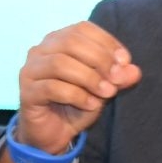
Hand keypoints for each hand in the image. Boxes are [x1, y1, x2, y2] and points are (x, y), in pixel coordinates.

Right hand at [15, 21, 141, 153]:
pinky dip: (77, 95)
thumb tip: (134, 70)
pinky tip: (91, 105)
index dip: (107, 42)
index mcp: (58, 41)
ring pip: (59, 63)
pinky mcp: (27, 93)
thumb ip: (118, 78)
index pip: (83, 29)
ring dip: (89, 78)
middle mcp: (40, 50)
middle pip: (70, 42)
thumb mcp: (103, 89)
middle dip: (99, 60)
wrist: (55, 133)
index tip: (125, 62)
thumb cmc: (77, 104)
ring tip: (107, 93)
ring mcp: (30, 71)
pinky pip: (52, 88)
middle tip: (117, 79)